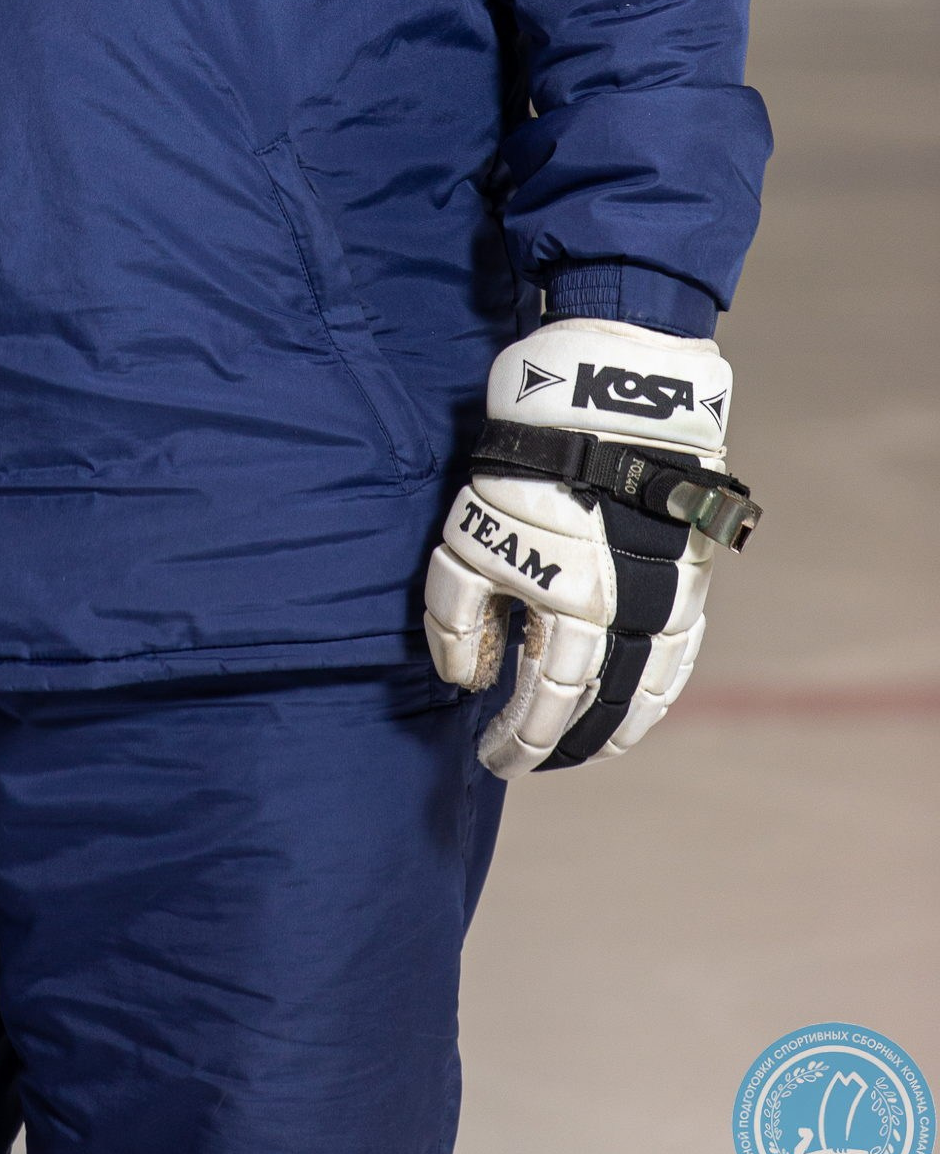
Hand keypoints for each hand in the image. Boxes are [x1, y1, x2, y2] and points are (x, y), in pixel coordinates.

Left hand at [425, 315, 758, 777]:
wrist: (613, 396)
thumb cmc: (527, 467)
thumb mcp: (469, 536)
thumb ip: (459, 617)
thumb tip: (468, 679)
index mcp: (575, 617)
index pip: (545, 706)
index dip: (517, 740)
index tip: (491, 757)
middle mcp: (633, 622)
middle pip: (600, 711)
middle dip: (562, 744)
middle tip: (532, 757)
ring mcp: (672, 601)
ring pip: (650, 694)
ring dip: (616, 728)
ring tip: (586, 745)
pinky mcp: (694, 575)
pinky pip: (681, 656)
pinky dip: (658, 691)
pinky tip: (639, 702)